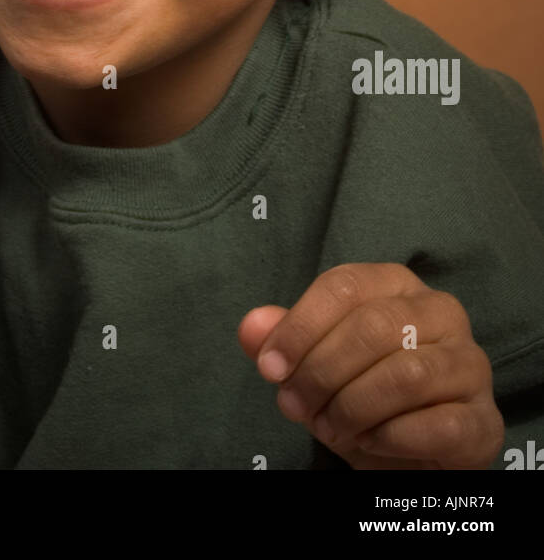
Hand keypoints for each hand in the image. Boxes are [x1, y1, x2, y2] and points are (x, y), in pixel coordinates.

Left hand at [238, 262, 503, 469]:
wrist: (411, 452)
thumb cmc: (361, 391)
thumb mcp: (315, 363)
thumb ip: (283, 340)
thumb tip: (251, 326)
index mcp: (397, 284)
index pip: (344, 286)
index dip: (299, 327)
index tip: (269, 367)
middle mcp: (441, 312)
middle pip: (373, 327)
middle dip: (321, 372)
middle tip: (295, 406)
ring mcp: (469, 365)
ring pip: (406, 374)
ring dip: (353, 407)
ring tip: (330, 427)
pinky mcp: (484, 420)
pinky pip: (438, 425)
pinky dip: (391, 437)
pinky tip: (370, 441)